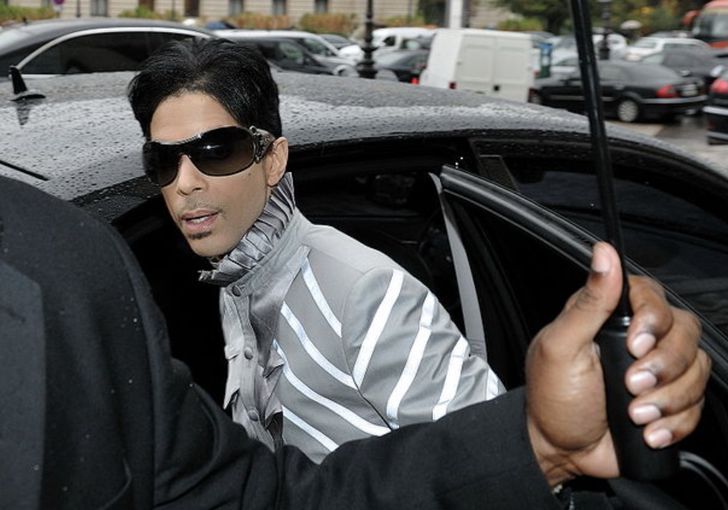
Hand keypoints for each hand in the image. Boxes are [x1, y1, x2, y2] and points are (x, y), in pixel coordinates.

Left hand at [525, 242, 710, 485]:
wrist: (560, 450)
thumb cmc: (552, 396)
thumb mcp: (561, 346)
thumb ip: (587, 302)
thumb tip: (603, 253)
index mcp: (609, 317)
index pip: (653, 296)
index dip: (653, 319)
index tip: (636, 344)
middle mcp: (638, 338)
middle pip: (685, 332)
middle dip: (663, 366)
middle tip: (631, 385)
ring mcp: (658, 370)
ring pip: (697, 369)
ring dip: (668, 399)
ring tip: (634, 414)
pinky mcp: (670, 400)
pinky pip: (698, 404)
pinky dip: (675, 422)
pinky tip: (647, 431)